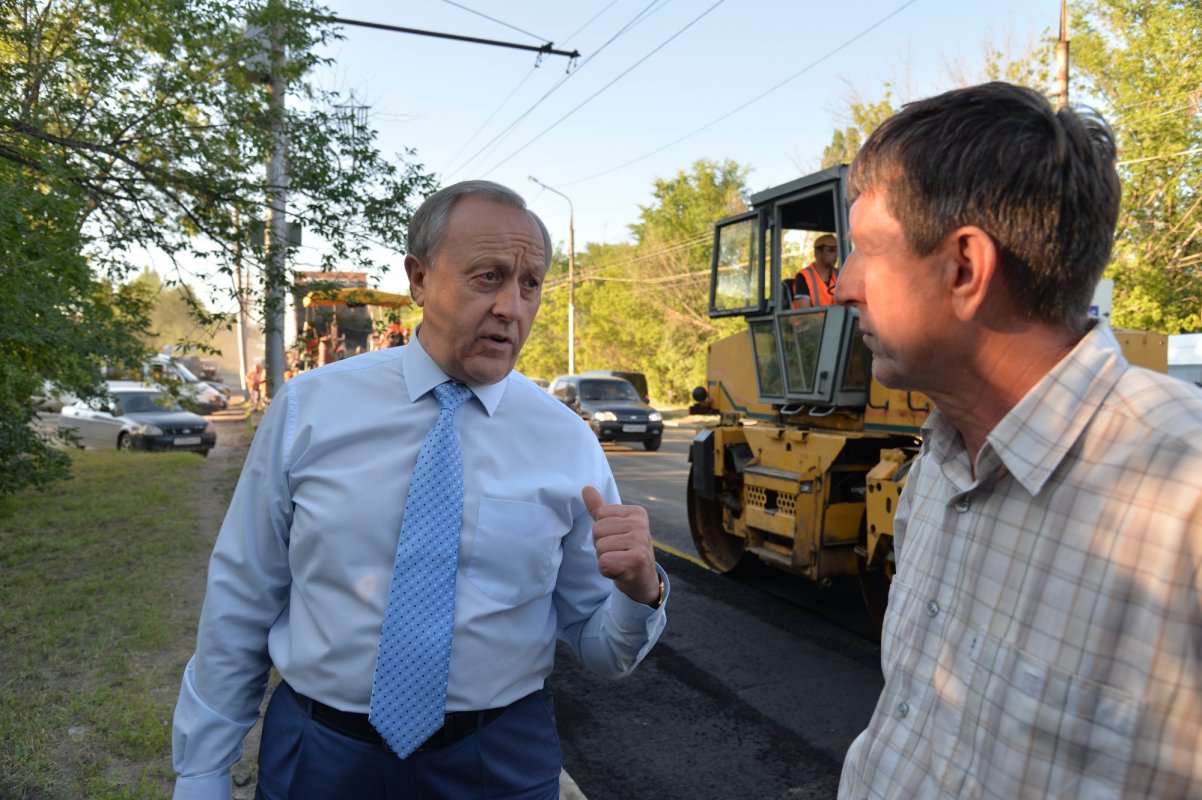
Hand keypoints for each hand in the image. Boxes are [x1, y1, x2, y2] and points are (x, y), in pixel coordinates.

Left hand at [582, 485, 660, 606]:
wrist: (643, 580)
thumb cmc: (626, 551)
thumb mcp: (614, 528)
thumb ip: (600, 509)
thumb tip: (586, 488)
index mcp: (636, 512)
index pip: (600, 515)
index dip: (602, 532)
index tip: (617, 541)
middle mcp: (641, 524)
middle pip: (598, 530)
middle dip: (602, 546)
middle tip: (618, 553)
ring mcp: (640, 541)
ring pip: (600, 547)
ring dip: (605, 559)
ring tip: (620, 562)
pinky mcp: (637, 560)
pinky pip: (604, 562)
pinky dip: (607, 571)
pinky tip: (620, 571)